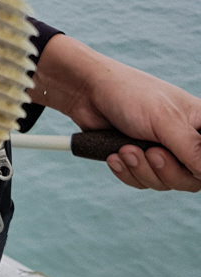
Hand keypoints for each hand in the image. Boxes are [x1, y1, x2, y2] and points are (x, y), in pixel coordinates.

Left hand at [29, 35, 200, 192]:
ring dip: (141, 170)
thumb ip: (192, 148)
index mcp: (200, 125)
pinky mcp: (140, 161)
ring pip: (164, 183)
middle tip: (150, 152)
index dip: (198, 168)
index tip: (182, 161)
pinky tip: (115, 155)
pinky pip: (142, 182)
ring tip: (125, 148)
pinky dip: (127, 172)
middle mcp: (185, 141)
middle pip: (191, 180)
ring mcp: (163, 152)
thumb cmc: (129, 95)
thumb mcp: (165, 119)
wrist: (87, 93)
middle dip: (166, 171)